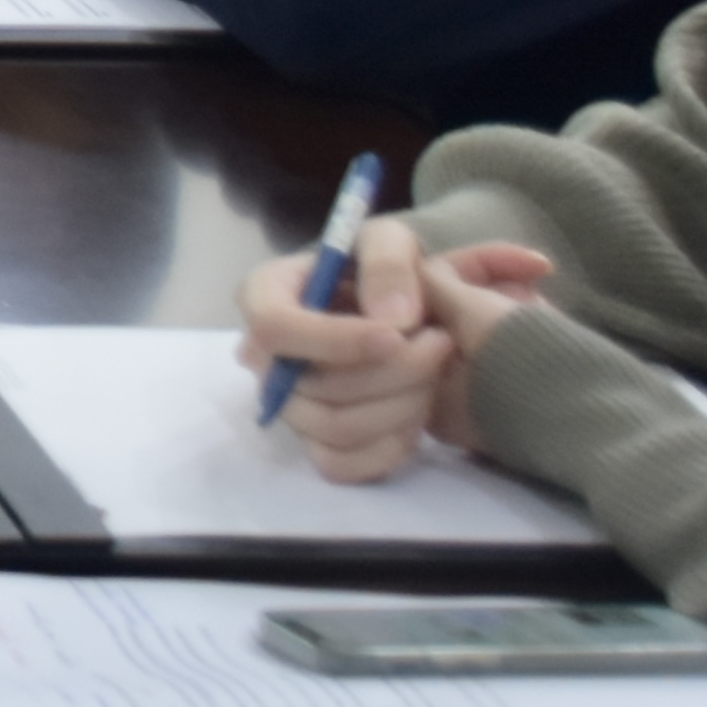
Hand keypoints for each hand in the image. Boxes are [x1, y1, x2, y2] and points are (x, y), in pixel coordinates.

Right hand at [241, 219, 554, 480]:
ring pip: (334, 428)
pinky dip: (390, 447)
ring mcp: (289, 406)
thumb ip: (389, 262)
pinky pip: (342, 466)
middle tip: (441, 342)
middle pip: (312, 386)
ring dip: (401, 404)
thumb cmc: (384, 272)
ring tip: (436, 373)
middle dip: (391, 371)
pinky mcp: (317, 444)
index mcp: (264, 298)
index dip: (333, 338)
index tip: (397, 334)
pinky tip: (418, 415)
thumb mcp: (389, 240)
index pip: (274, 328)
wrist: (405, 315)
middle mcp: (265, 358)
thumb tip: (393, 317)